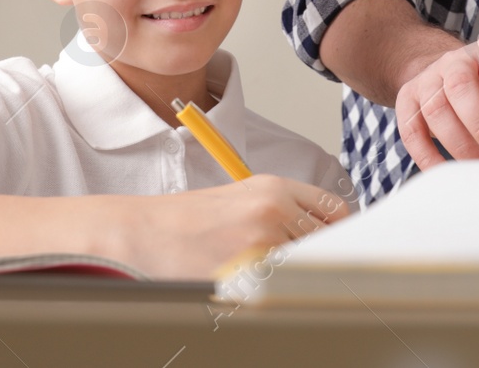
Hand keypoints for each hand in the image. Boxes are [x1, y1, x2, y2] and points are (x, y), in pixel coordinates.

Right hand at [113, 175, 348, 278]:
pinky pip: (279, 287)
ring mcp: (262, 240)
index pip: (334, 211)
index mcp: (274, 187)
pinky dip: (271, 293)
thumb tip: (318, 237)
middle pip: (325, 242)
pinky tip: (250, 288)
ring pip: (305, 266)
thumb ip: (281, 211)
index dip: (337, 233)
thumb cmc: (184, 220)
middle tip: (301, 271)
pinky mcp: (247, 269)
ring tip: (264, 278)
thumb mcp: (239, 199)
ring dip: (292, 277)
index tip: (335, 247)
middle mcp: (274, 208)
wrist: (140, 232)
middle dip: (315, 258)